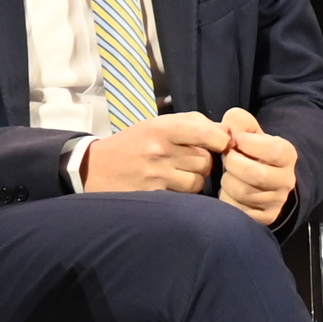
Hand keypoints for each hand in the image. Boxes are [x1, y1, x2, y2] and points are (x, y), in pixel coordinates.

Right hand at [82, 113, 227, 193]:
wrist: (94, 168)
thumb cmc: (133, 143)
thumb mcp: (157, 124)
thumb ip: (193, 123)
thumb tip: (228, 132)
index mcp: (162, 128)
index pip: (207, 133)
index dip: (221, 141)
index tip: (220, 144)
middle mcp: (159, 150)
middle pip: (205, 161)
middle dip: (202, 163)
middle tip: (187, 162)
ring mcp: (156, 175)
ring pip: (198, 182)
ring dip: (193, 181)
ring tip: (177, 176)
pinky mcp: (152, 196)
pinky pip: (184, 198)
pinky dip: (182, 195)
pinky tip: (170, 188)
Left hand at [213, 107, 299, 224]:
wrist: (259, 177)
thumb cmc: (250, 150)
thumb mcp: (247, 130)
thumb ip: (238, 121)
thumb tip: (228, 132)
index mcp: (287, 155)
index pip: (273, 150)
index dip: (250, 144)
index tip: (236, 141)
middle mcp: (286, 180)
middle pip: (256, 175)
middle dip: (233, 165)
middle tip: (227, 159)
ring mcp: (276, 202)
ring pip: (243, 194)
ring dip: (228, 182)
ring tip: (228, 175)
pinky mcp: (264, 218)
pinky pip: (238, 211)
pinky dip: (227, 200)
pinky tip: (229, 192)